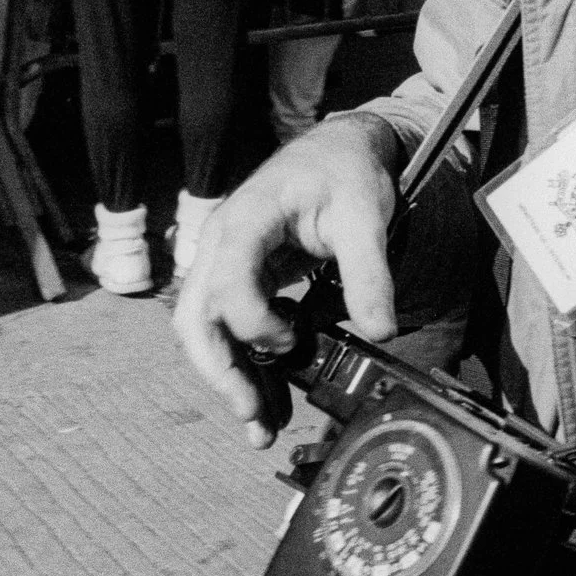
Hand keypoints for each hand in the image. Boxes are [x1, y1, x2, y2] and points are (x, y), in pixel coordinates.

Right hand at [173, 117, 400, 448]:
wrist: (336, 151)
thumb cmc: (344, 173)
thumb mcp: (365, 218)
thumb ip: (370, 275)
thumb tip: (380, 331)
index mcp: (246, 220)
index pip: (227, 283)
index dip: (254, 322)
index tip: (292, 340)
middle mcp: (221, 243)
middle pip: (195, 318)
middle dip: (221, 372)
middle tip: (254, 415)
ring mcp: (224, 262)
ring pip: (205, 331)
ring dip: (229, 378)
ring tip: (261, 425)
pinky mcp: (238, 278)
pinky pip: (228, 327)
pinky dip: (243, 363)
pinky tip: (268, 394)